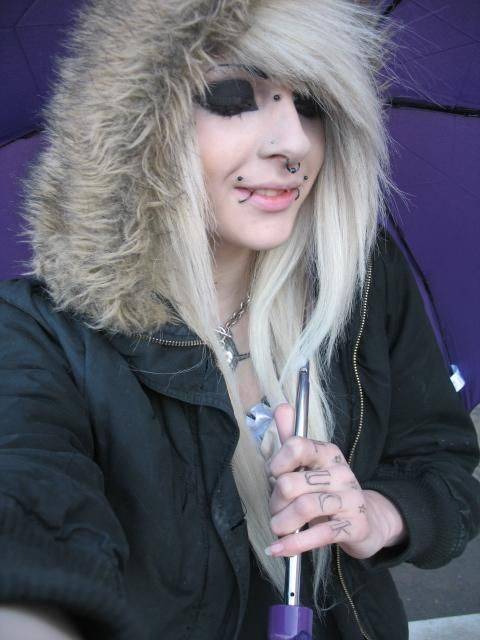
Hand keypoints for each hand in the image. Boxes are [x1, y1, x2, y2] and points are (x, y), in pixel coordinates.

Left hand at [265, 404, 405, 558]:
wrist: (366, 521)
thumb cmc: (327, 490)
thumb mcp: (310, 464)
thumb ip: (291, 438)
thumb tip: (281, 407)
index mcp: (327, 452)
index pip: (297, 445)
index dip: (277, 463)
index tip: (273, 476)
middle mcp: (341, 472)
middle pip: (291, 483)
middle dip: (275, 501)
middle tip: (276, 510)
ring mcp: (350, 499)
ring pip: (304, 508)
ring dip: (282, 524)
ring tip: (279, 529)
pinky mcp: (355, 526)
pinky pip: (319, 534)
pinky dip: (293, 545)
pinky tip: (279, 549)